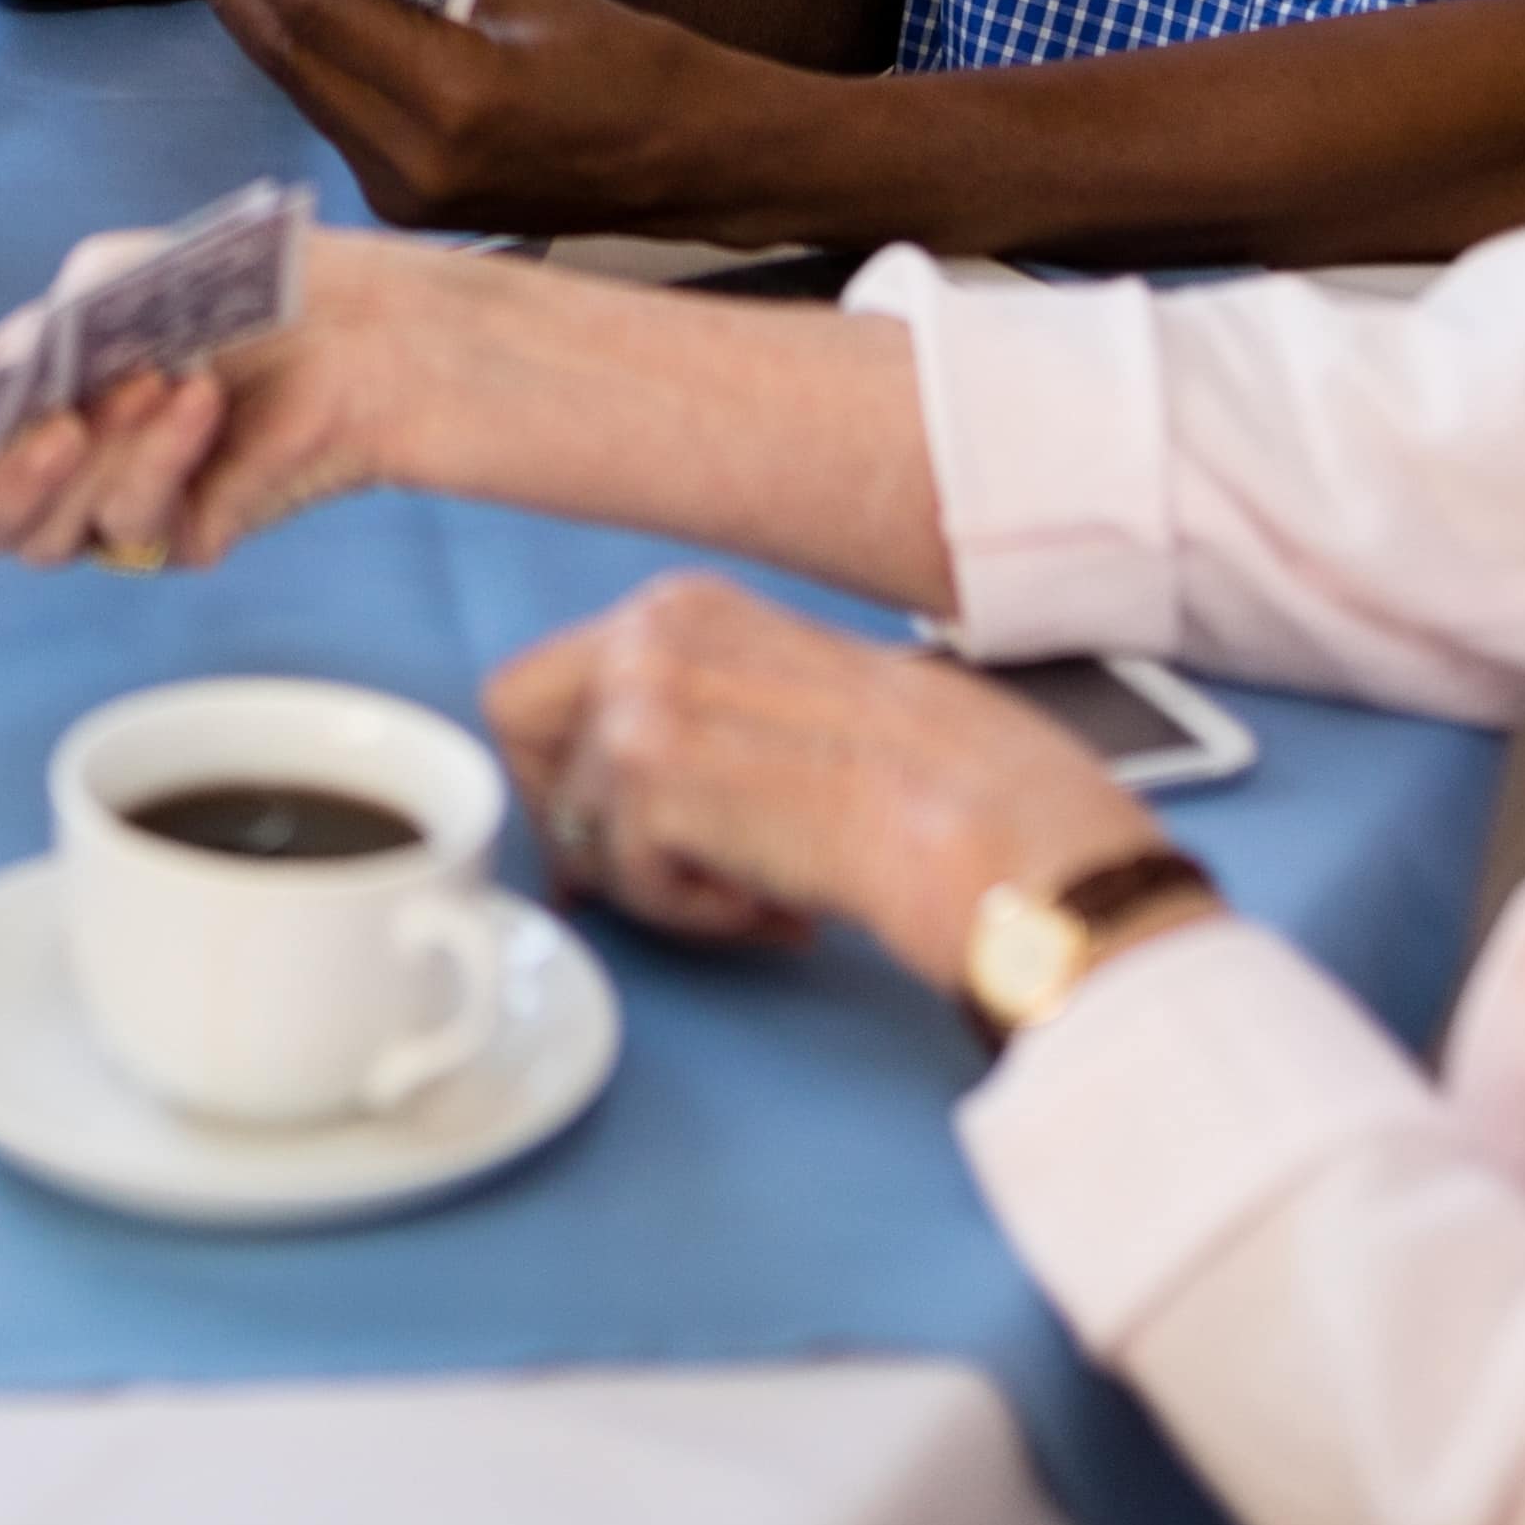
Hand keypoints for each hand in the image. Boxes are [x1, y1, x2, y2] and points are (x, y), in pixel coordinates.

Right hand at [0, 225, 478, 569]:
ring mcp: (112, 503)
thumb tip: (0, 386)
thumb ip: (43, 335)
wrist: (353, 327)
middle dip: (0, 476)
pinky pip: (135, 531)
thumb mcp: (114, 282)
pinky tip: (202, 408)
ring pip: (47, 537)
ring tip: (156, 383)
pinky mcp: (179, 536)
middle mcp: (55, 459)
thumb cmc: (232, 288)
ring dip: (100, 456)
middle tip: (53, 422)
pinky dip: (164, 462)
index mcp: (24, 389)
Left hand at [173, 0, 816, 231]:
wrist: (685, 159)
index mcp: (456, 95)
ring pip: (296, 85)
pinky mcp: (403, 204)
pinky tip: (262, 2)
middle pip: (288, 52)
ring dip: (247, 11)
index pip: (319, 7)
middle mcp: (415, 160)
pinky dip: (291, 51)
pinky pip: (327, 111)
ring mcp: (405, 194)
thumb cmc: (625, 57)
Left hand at [485, 572, 1182, 983]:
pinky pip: (624, 883)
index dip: (573, 777)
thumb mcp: (789, 704)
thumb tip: (600, 798)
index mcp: (689, 605)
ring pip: (579, 827)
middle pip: (516, 732)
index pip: (545, 685)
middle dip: (580, 818)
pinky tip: (785, 907)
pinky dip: (701, 919)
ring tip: (775, 891)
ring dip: (668, 886)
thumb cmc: (939, 786)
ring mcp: (648, 698)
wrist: (1007, 837)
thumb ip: (694, 719)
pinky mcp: (658, 780)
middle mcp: (654, 630)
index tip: (635, 838)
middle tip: (681, 871)